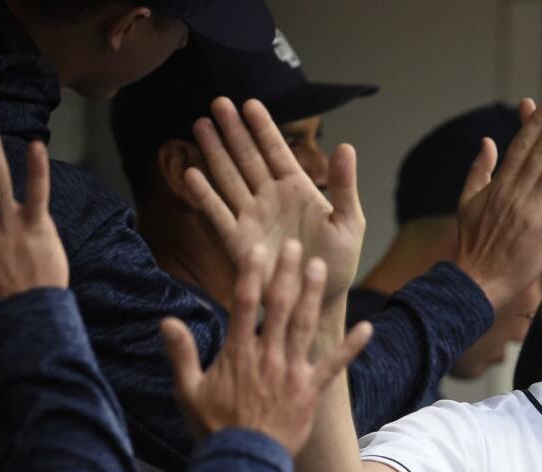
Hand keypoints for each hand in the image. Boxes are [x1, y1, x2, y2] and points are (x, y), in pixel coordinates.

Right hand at [161, 240, 371, 455]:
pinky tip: (367, 328)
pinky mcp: (310, 391)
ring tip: (320, 268)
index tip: (258, 249)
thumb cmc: (214, 428)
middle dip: (287, 273)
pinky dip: (351, 347)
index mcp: (238, 353)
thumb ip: (181, 354)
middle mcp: (267, 356)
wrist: (243, 463)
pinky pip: (334, 365)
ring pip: (304, 325)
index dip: (251, 274)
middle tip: (296, 246)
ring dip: (312, 295)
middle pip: (278, 307)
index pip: (242, 304)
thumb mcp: (187, 391)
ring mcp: (291, 373)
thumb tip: (166, 321)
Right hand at [184, 98, 363, 301]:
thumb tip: (346, 146)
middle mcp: (270, 197)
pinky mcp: (237, 240)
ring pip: (228, 177)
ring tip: (200, 125)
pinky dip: (204, 196)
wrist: (319, 299)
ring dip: (214, 152)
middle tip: (218, 102)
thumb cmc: (337, 262)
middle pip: (247, 157)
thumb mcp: (350, 223)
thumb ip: (344, 186)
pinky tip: (191, 175)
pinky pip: (218, 214)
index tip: (250, 103)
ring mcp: (251, 216)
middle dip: (233, 130)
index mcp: (297, 189)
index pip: (276, 150)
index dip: (263, 127)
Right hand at [454, 99, 541, 308]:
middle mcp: (515, 192)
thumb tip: (487, 142)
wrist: (478, 278)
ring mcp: (531, 209)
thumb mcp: (466, 201)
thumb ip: (478, 169)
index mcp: (498, 184)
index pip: (520, 145)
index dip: (536, 123)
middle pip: (541, 151)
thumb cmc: (472, 243)